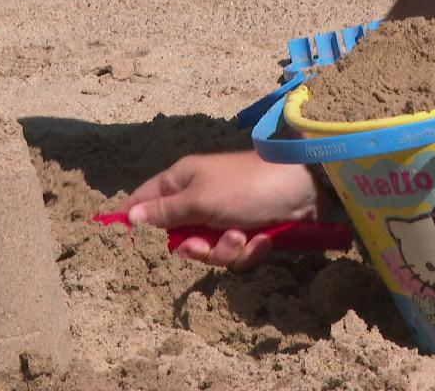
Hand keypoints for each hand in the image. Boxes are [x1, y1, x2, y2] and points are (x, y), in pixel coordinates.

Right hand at [120, 151, 322, 270]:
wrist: (305, 190)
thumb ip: (165, 211)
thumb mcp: (200, 199)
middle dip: (194, 247)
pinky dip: (249, 251)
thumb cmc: (246, 186)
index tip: (130, 242)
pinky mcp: (248, 232)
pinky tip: (263, 240)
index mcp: (182, 180)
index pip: (144, 200)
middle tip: (204, 243)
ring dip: (225, 250)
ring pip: (208, 251)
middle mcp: (199, 198)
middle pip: (177, 237)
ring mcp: (224, 217)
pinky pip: (235, 255)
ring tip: (243, 237)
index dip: (136, 221)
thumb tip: (131, 215)